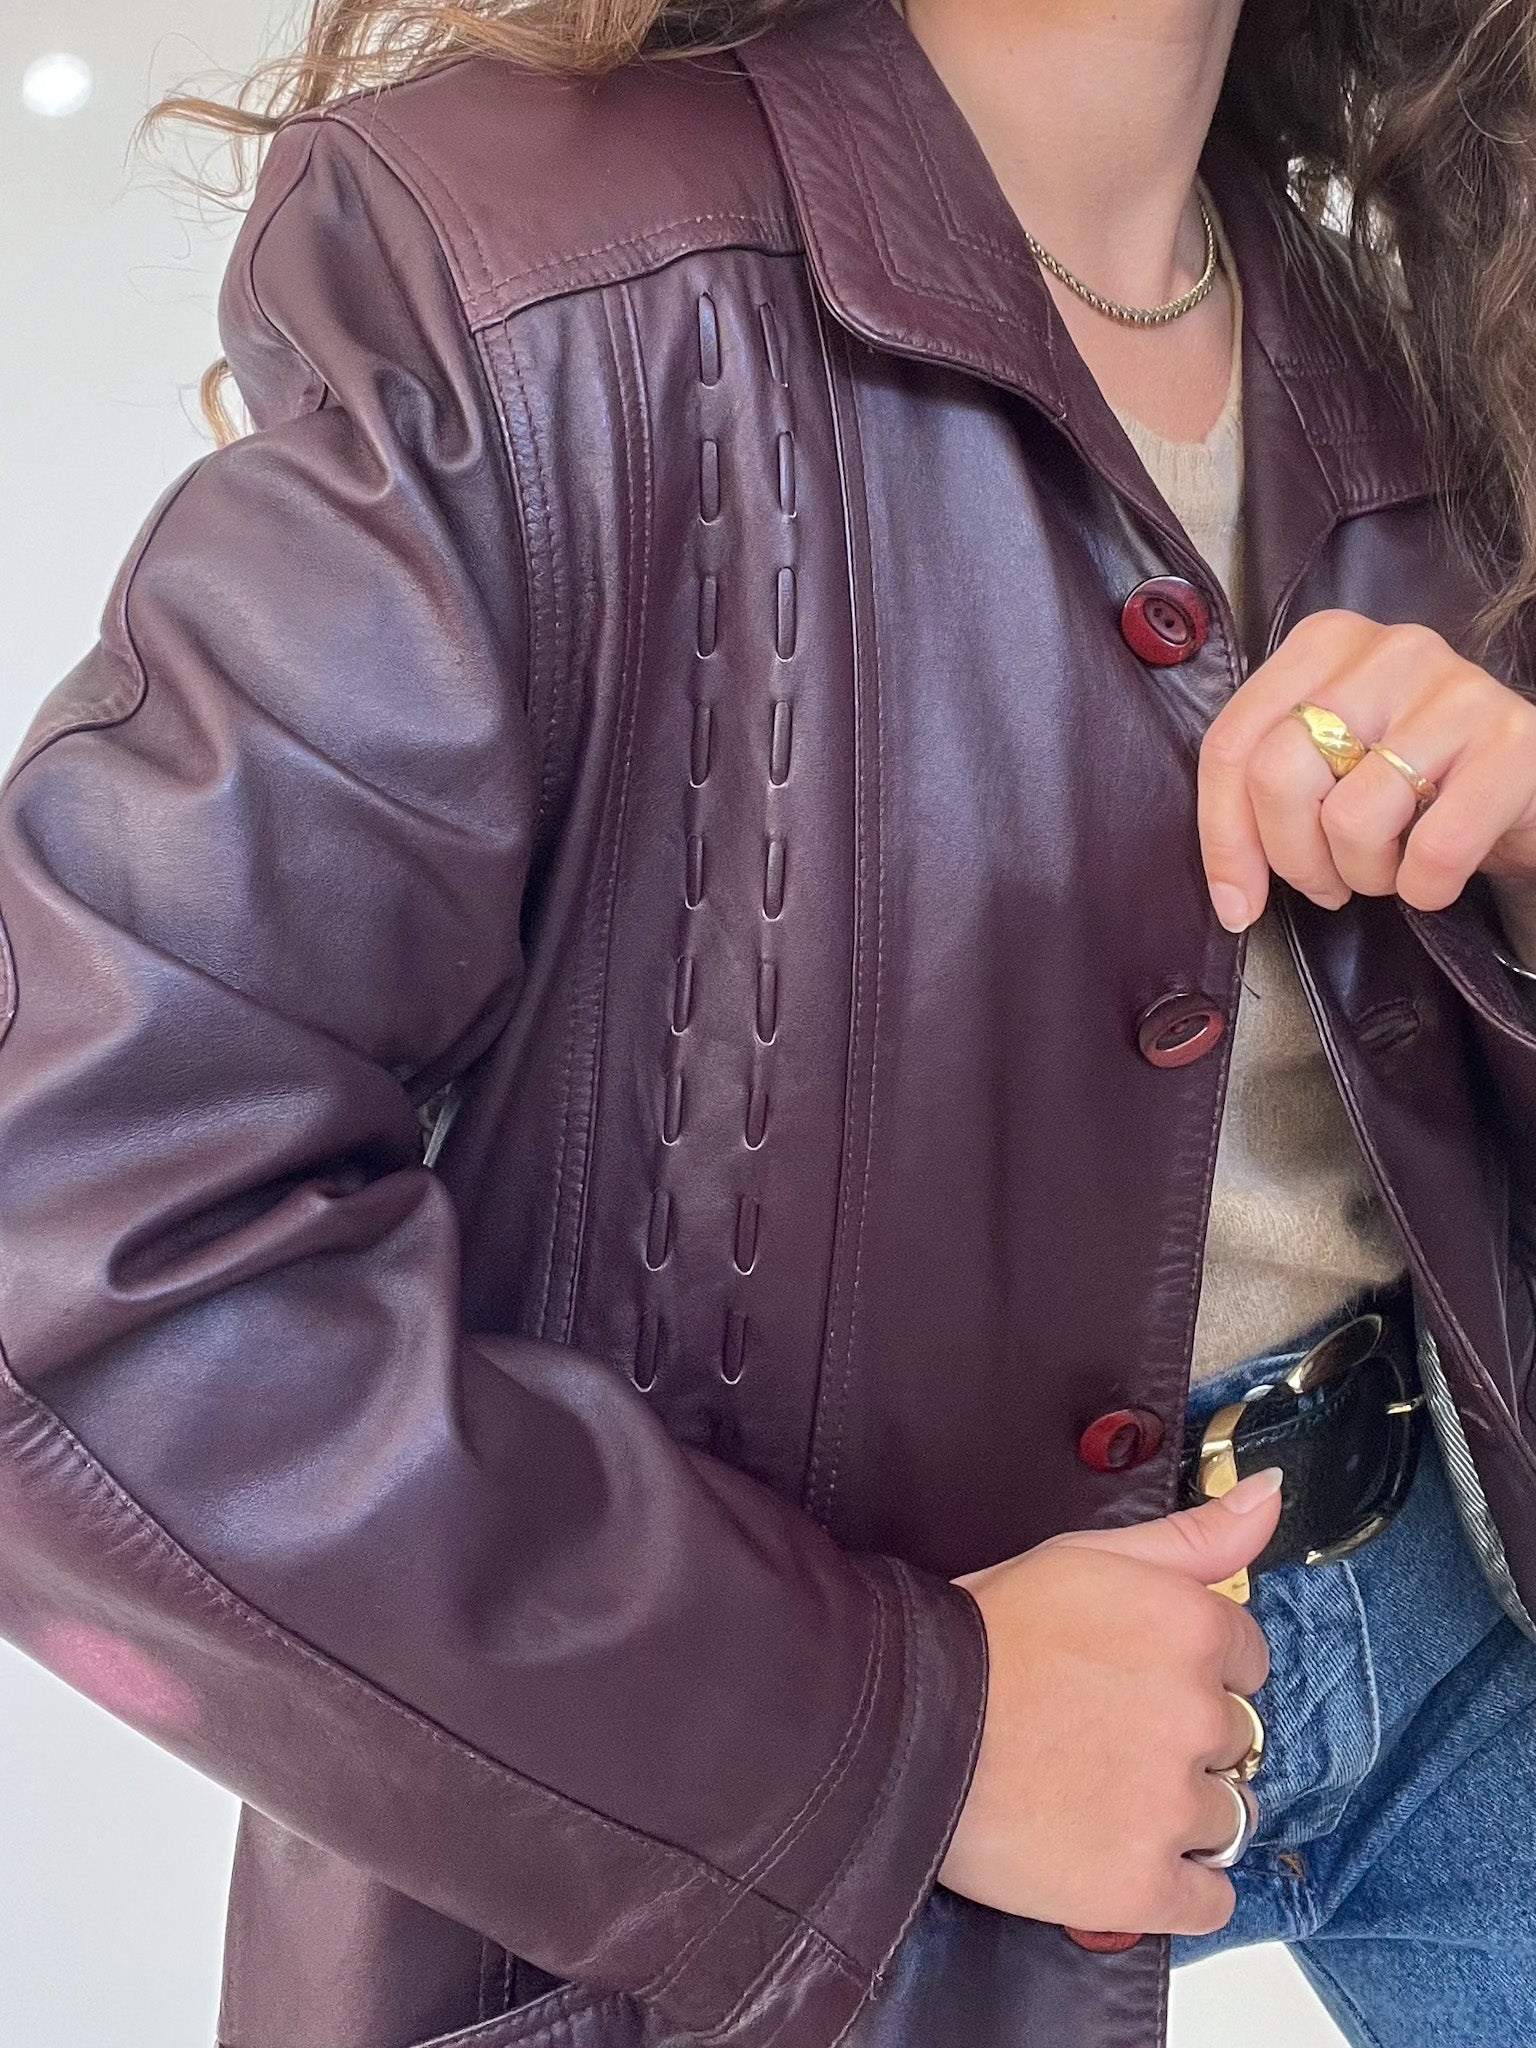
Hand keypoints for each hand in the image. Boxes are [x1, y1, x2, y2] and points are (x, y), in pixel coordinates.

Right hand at [937, 1468, 1281, 1935]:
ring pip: (1226, 1819)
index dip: (1192, 1671)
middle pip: (1234, 1741)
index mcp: (1191, 1627)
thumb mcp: (1086, 1556)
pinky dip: (1178, 1886)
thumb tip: (1269, 1495)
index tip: (1135, 1679)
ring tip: (1100, 1794)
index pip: (1248, 1662)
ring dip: (1179, 1814)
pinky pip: (1211, 1901)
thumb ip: (1194, 1535)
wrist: (904, 1721)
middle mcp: (1197, 1714)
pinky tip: (1120, 1854)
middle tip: (1103, 1736)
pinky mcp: (1143, 1884)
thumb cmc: (985, 1631)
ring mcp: (1172, 1806)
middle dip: (1183, 1741)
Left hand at [1196, 610, 1535, 944]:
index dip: (1224, 841)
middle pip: (1278, 777)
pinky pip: (1434, 850)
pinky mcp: (1514, 742)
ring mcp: (1456, 689)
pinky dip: (1424, 888)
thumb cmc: (1418, 780)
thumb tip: (1230, 894)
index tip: (1236, 903)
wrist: (1528, 786)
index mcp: (1324, 645)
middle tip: (1328, 885)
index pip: (1230, 745)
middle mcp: (1388, 650)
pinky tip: (1434, 876)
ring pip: (1351, 819)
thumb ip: (1265, 793)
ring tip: (1390, 868)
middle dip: (1293, 860)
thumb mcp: (1333, 765)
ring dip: (1364, 876)